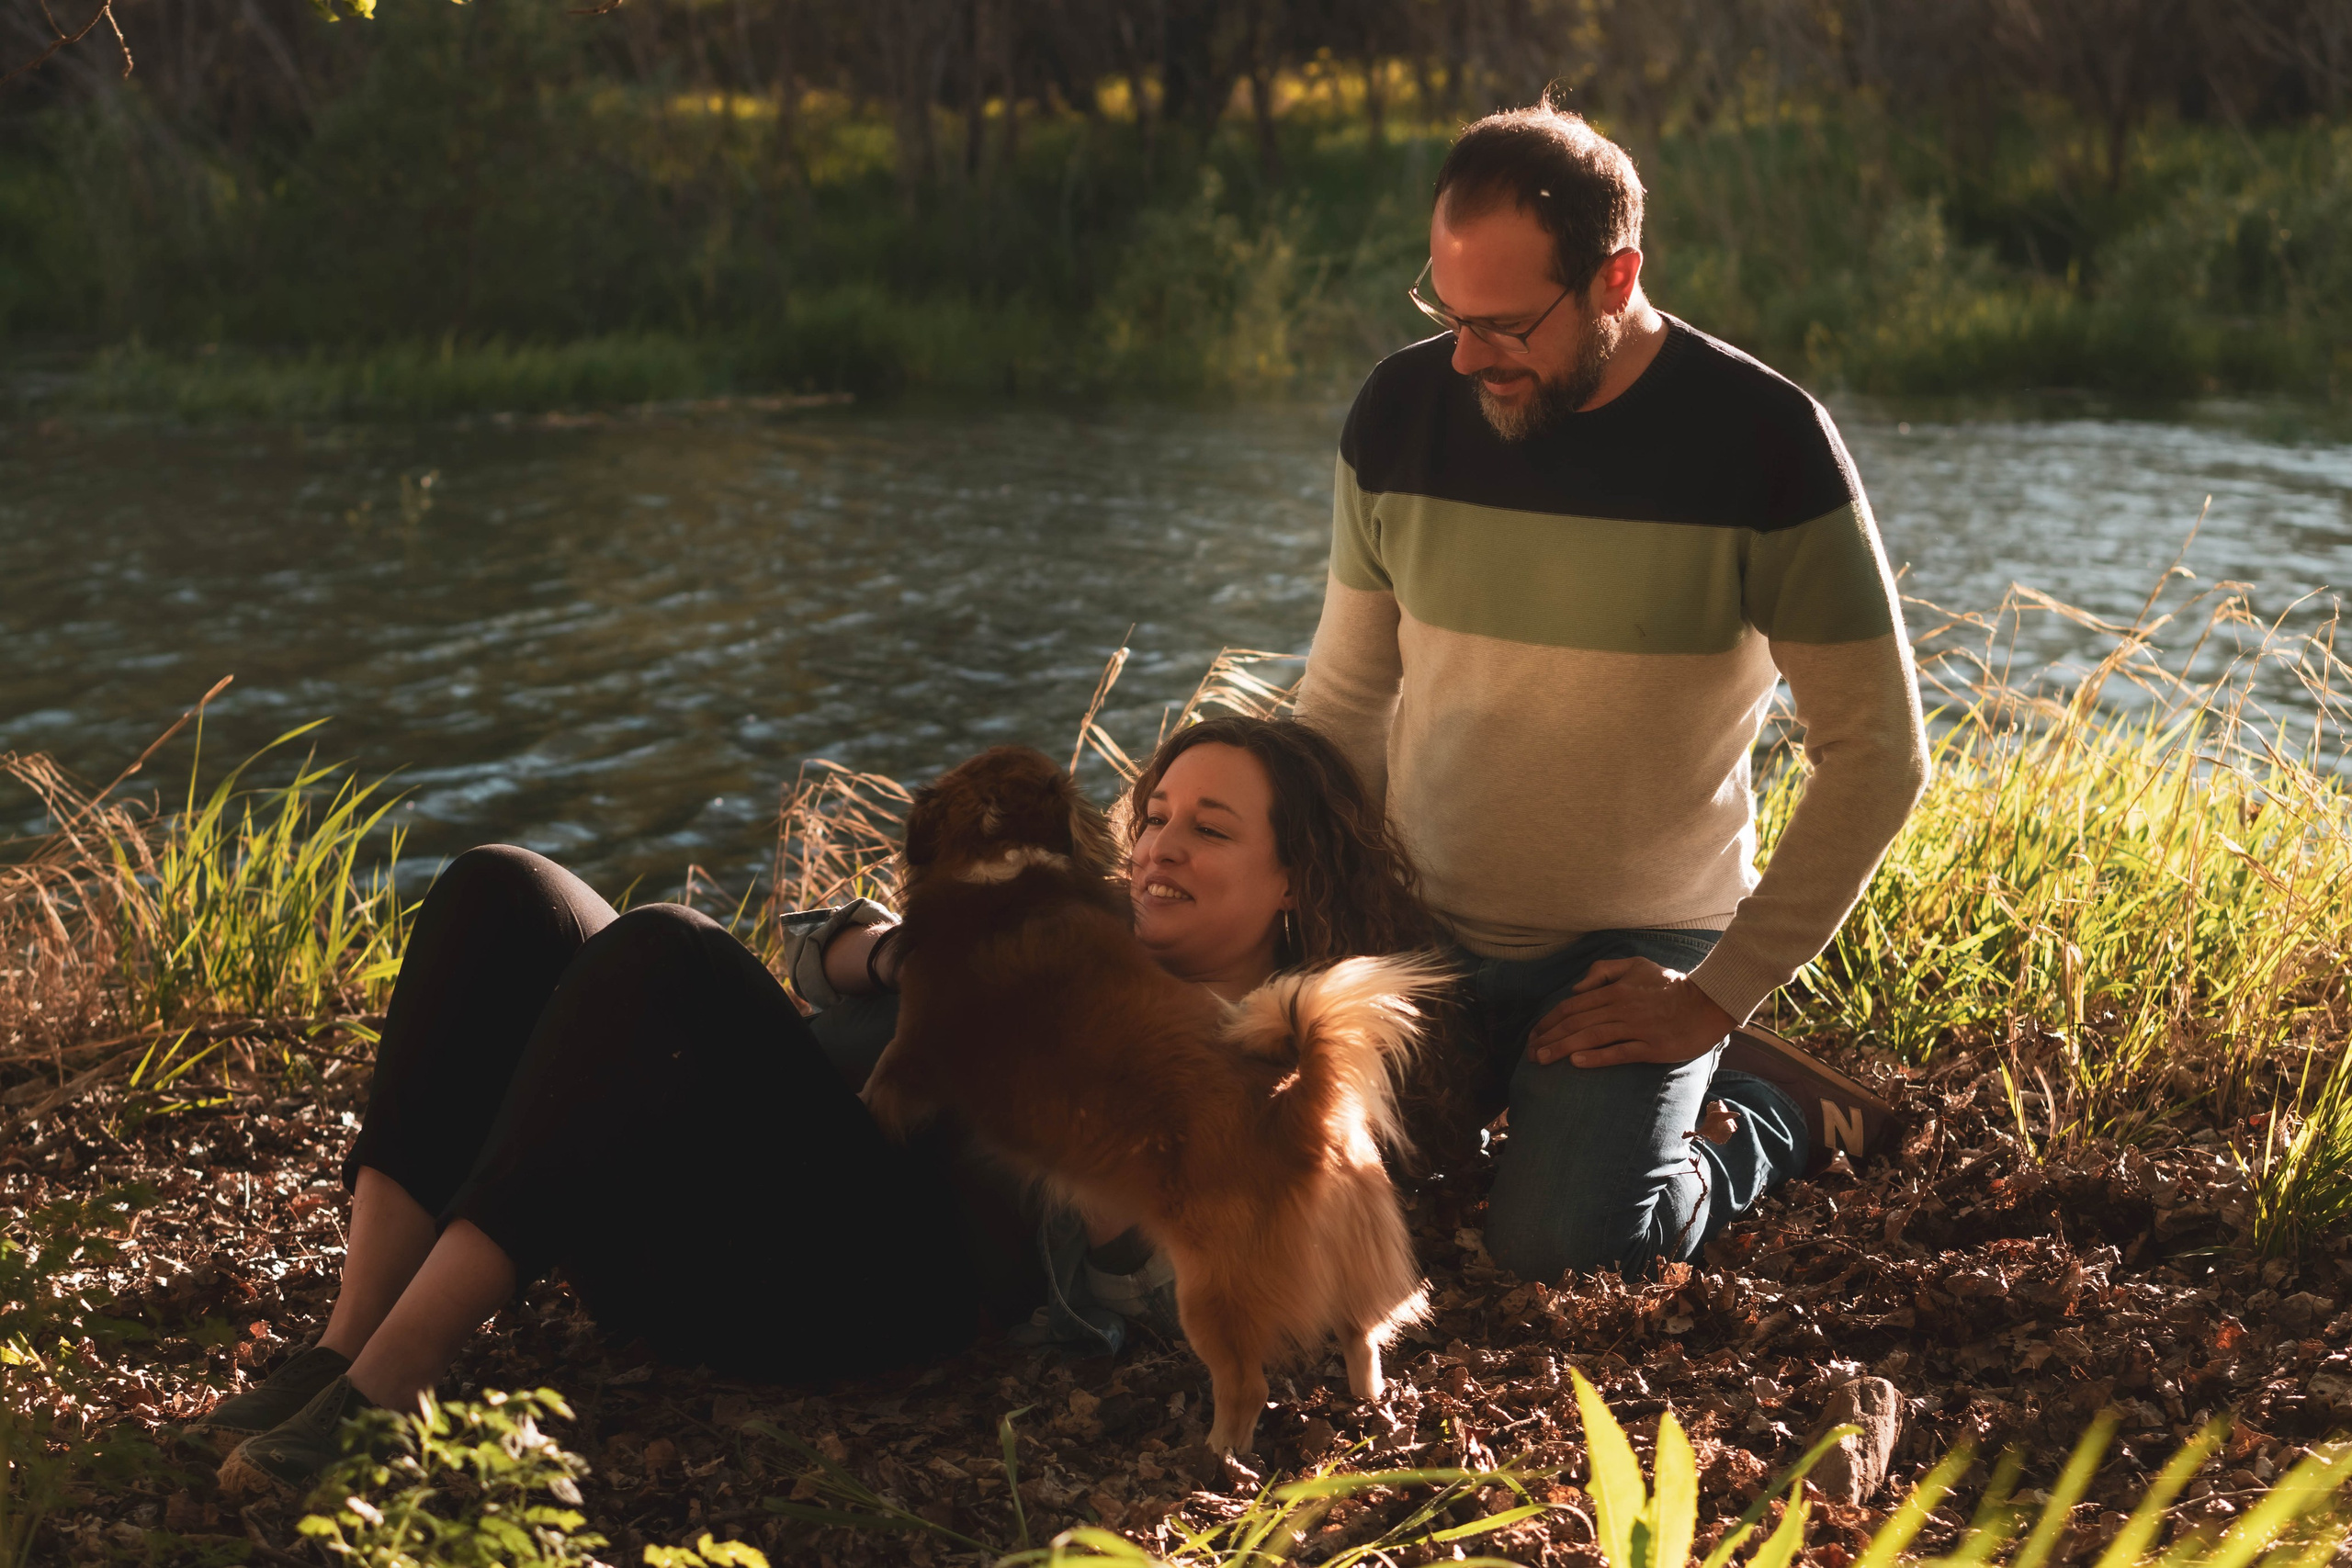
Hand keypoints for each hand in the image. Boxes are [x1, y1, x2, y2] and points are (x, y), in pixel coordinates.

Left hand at [1526, 957, 1735, 1067]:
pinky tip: (1576, 1063)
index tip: (1533, 1034)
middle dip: (1548, 1038)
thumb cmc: (1671, 985)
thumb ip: (1604, 971)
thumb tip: (1576, 988)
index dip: (1549, 1021)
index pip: (1572, 1006)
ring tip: (1542, 1060)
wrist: (1708, 1002)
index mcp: (1615, 990)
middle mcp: (1620, 1008)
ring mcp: (1636, 1028)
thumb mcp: (1636, 965)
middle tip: (1530, 1054)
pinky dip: (1596, 1057)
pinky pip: (1618, 1052)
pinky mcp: (1651, 1048)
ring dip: (1563, 1049)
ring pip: (1591, 1038)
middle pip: (1575, 1024)